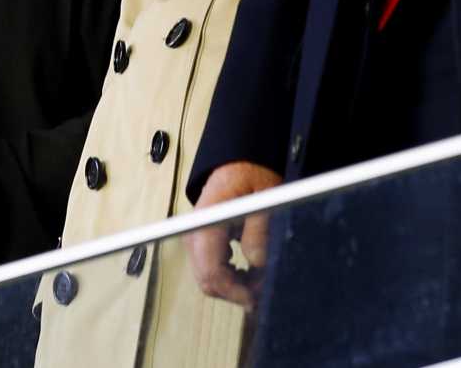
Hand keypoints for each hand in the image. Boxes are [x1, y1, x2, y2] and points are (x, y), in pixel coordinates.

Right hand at [184, 161, 283, 309]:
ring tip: (259, 278)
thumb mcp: (266, 198)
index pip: (210, 270)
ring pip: (208, 278)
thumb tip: (257, 263)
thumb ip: (260, 230)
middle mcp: (194, 232)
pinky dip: (229, 276)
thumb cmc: (251, 174)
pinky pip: (210, 268)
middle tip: (263, 289)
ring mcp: (195, 238)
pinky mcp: (201, 242)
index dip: (233, 291)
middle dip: (235, 291)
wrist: (238, 163)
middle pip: (207, 280)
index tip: (256, 297)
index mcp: (207, 220)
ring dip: (234, 285)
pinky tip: (247, 270)